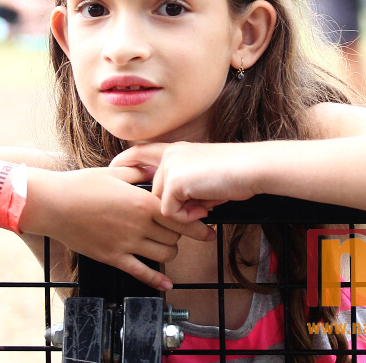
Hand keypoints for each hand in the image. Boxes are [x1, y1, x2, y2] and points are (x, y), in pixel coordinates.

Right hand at [23, 166, 213, 290]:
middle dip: (183, 234)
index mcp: (141, 202)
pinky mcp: (113, 257)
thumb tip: (156, 169)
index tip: (207, 226)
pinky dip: (158, 281)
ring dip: (171, 251)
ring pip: (164, 254)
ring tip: (169, 245)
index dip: (197, 223)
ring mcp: (126, 244)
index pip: (180, 216)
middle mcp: (138, 225)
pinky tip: (167, 284)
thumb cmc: (81, 185)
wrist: (54, 204)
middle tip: (185, 231)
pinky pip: (142, 273)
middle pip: (175, 236)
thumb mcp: (114, 172)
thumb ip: (139, 172)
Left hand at [111, 143, 257, 223]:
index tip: (112, 168)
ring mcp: (170, 167)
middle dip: (178, 204)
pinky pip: (170, 213)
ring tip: (208, 199)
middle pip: (155, 191)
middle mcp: (170, 155)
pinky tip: (206, 205)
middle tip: (205, 201)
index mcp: (177, 149)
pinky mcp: (174, 182)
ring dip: (186, 210)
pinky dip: (188, 216)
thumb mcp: (204, 173)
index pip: (141, 151)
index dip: (125, 161)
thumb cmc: (236, 173)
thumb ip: (185, 182)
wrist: (252, 168)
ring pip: (162, 204)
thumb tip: (172, 205)